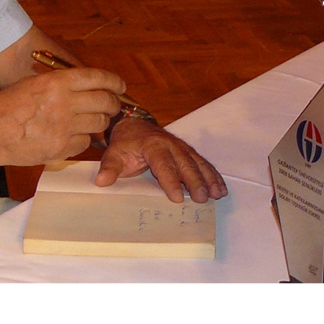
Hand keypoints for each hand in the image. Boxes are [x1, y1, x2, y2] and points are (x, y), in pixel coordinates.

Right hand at [0, 66, 125, 165]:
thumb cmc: (7, 106)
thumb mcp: (34, 83)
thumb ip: (62, 84)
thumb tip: (88, 86)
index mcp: (58, 81)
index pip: (99, 78)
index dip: (114, 82)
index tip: (120, 86)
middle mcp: (65, 102)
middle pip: (105, 101)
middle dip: (113, 104)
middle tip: (112, 107)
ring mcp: (64, 126)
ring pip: (99, 123)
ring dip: (99, 123)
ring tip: (92, 122)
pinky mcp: (61, 148)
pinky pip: (85, 143)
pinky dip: (82, 140)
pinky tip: (71, 137)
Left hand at [97, 118, 228, 203]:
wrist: (135, 125)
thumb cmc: (125, 143)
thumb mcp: (114, 153)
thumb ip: (109, 167)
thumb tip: (102, 182)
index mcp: (153, 145)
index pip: (163, 164)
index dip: (170, 180)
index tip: (177, 197)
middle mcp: (171, 145)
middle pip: (185, 164)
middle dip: (195, 182)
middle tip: (202, 198)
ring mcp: (182, 148)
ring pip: (198, 163)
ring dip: (208, 179)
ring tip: (217, 194)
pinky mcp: (188, 152)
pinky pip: (203, 163)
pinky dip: (213, 175)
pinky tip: (221, 188)